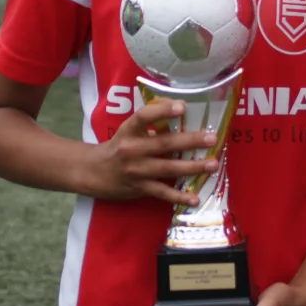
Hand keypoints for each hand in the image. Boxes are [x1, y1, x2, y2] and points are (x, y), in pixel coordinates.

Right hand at [84, 99, 219, 206]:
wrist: (92, 172)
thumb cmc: (117, 146)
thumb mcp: (128, 130)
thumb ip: (150, 122)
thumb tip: (180, 108)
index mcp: (129, 130)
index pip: (144, 116)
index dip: (162, 111)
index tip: (182, 107)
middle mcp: (132, 149)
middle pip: (164, 144)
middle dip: (190, 141)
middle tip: (212, 138)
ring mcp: (136, 170)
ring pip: (168, 168)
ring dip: (192, 167)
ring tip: (213, 164)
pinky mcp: (139, 188)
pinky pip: (162, 193)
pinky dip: (179, 196)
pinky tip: (195, 198)